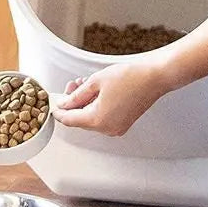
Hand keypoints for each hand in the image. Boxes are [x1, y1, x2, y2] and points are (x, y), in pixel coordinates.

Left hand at [50, 60, 169, 135]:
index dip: (59, 110)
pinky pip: (102, 117)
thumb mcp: (95, 82)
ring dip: (84, 102)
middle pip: (80, 119)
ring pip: (91, 117)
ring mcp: (116, 128)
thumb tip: (65, 103)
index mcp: (98, 120)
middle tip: (71, 85)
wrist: (154, 78)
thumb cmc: (130, 77)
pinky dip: (95, 105)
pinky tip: (95, 91)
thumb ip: (77, 95)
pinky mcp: (123, 123)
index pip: (70, 120)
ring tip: (84, 83)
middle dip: (73, 102)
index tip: (52, 103)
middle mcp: (107, 129)